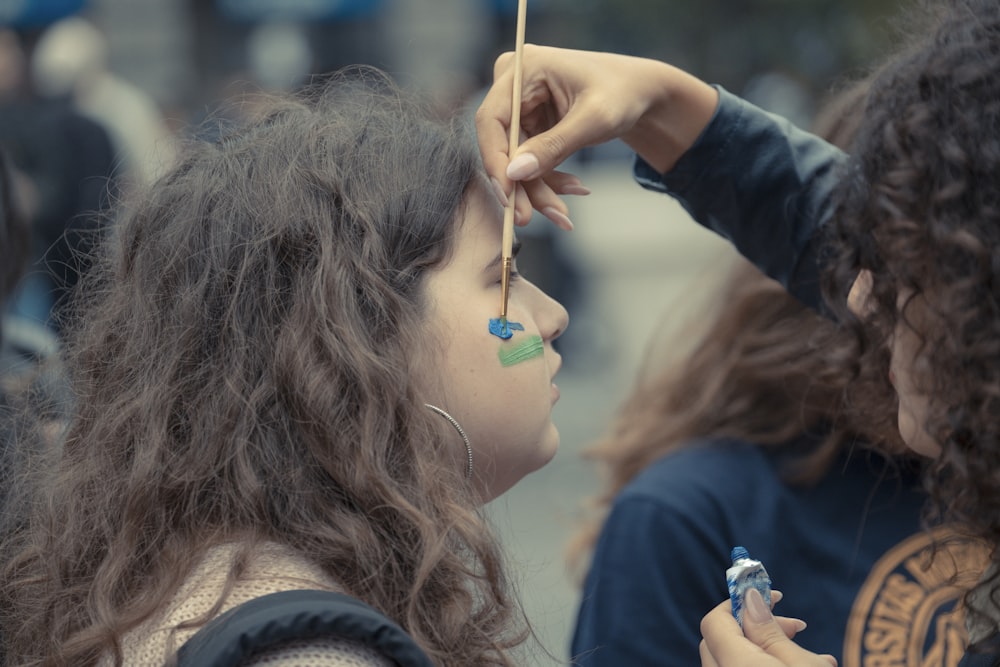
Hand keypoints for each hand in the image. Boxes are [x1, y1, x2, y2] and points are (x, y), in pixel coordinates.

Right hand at [475, 45, 717, 227]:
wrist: (639, 93)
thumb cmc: (622, 94)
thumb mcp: (594, 119)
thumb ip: (554, 145)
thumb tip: (515, 173)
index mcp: (524, 68)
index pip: (491, 119)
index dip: (495, 160)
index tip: (507, 196)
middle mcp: (512, 84)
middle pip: (501, 144)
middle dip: (520, 185)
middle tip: (527, 219)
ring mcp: (519, 106)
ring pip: (514, 160)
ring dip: (537, 190)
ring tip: (564, 214)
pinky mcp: (528, 126)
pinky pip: (528, 162)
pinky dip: (547, 181)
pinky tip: (574, 189)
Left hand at [699, 589, 836, 666]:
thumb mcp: (803, 666)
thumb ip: (770, 632)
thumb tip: (749, 598)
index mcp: (733, 664)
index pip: (714, 621)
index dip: (740, 603)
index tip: (774, 597)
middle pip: (721, 641)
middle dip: (755, 627)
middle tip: (795, 627)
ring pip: (733, 660)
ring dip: (765, 649)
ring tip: (812, 657)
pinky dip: (761, 666)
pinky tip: (801, 666)